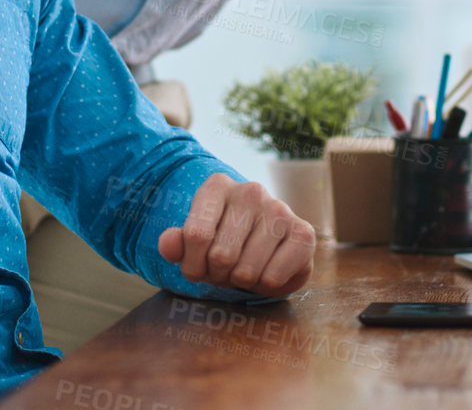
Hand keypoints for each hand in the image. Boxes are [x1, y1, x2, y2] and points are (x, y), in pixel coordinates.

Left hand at [157, 175, 315, 298]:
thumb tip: (167, 243)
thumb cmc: (222, 242)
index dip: (192, 265)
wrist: (263, 246)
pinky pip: (273, 277)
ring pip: (247, 270)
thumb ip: (176, 243)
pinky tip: (268, 270)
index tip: (198, 267)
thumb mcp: (195, 243)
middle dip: (218, 275)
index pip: (194, 236)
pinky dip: (266, 285)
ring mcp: (280, 209)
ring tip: (245, 269)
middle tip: (225, 270)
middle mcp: (250, 191)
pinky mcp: (304, 233)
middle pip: (221, 256)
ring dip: (242, 282)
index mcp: (217, 186)